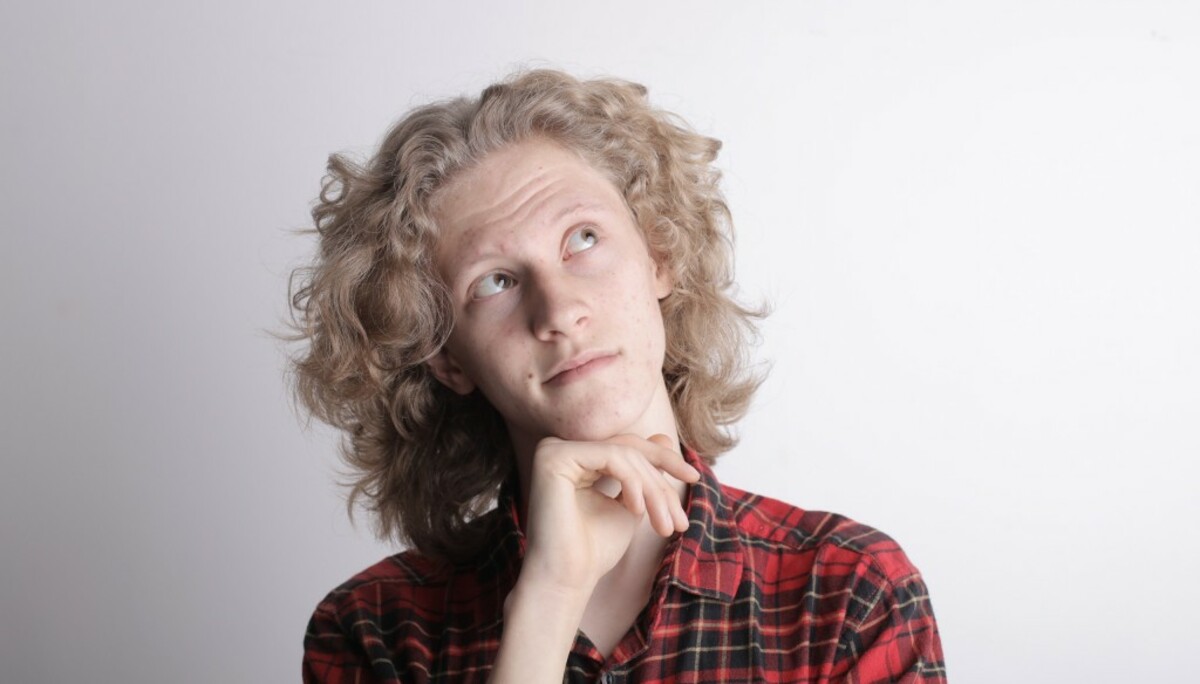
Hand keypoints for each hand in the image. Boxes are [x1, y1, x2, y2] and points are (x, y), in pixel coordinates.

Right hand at [519, 434, 700, 594]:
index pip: (628, 448)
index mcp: (575, 458)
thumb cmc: (594, 550)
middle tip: (680, 519)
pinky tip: (637, 511)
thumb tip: (665, 436)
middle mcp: (559, 448)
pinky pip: (610, 457)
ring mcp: (553, 449)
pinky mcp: (553, 457)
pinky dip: (632, 482)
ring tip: (664, 525)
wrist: (567, 579)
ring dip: (653, 489)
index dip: (663, 460)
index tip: (694, 478)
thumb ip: (643, 473)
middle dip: (661, 481)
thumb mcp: (630, 504)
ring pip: (623, 454)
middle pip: (628, 448)